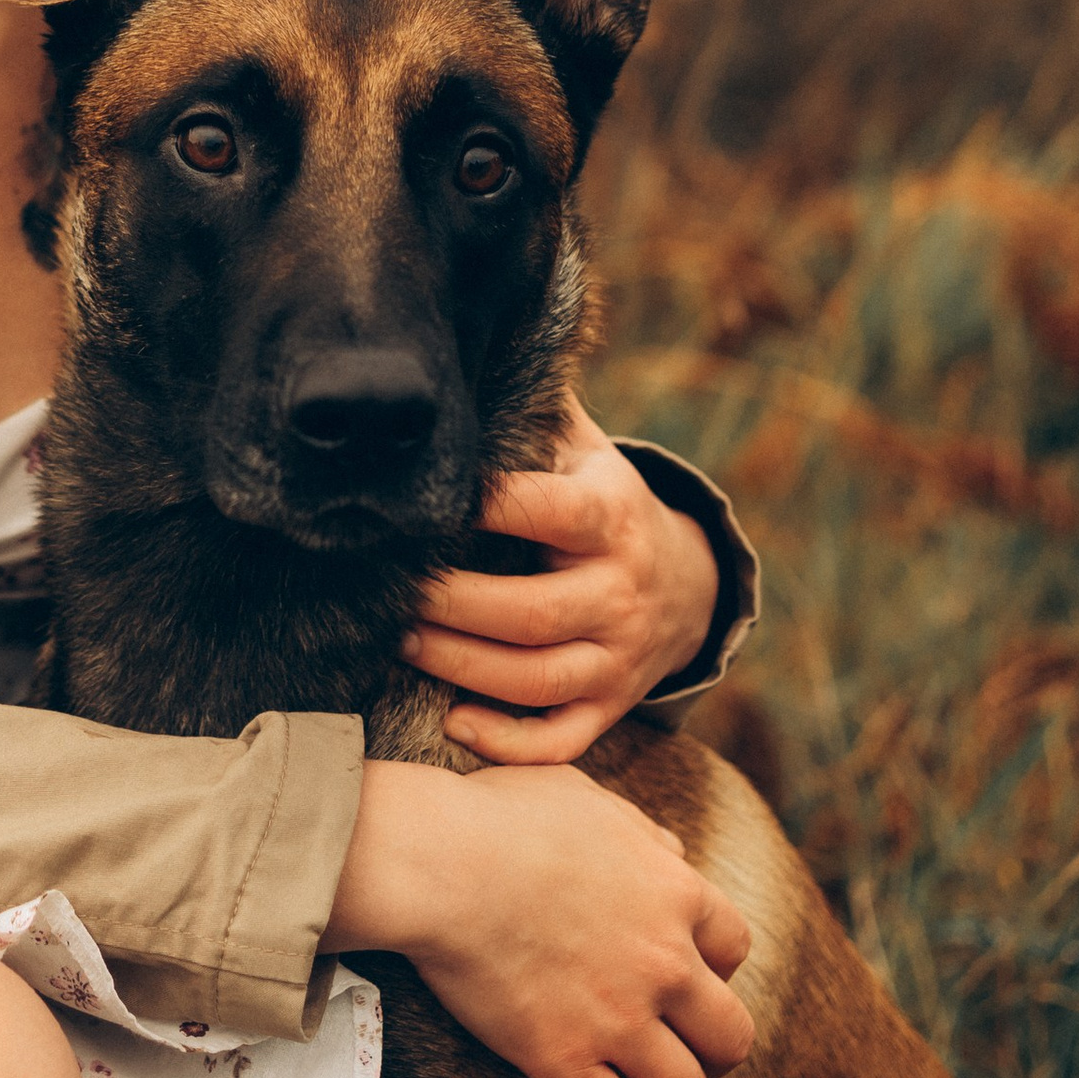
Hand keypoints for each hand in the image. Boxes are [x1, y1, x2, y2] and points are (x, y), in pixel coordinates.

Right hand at [323, 757, 753, 1077]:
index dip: (710, 964)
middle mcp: (663, 964)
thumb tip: (672, 855)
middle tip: (674, 1041)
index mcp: (675, 894)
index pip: (734, 948)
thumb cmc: (502, 817)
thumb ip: (642, 832)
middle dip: (709, 1045)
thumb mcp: (589, 799)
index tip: (678, 967)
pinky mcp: (562, 1059)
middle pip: (731, 1036)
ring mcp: (618, 1019)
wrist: (442, 862)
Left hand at [401, 396, 718, 761]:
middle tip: (392, 594)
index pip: (545, 512)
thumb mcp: (587, 450)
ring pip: (539, 679)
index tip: (423, 506)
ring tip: (403, 644)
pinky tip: (455, 722)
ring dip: (464, 669)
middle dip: (453, 607)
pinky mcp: (611, 705)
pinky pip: (563, 739)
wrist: (686, 583)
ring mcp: (618, 657)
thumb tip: (485, 333)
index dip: (484, 509)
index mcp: (609, 518)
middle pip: (533, 613)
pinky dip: (510, 744)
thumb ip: (538, 410)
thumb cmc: (601, 504)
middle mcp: (620, 591)